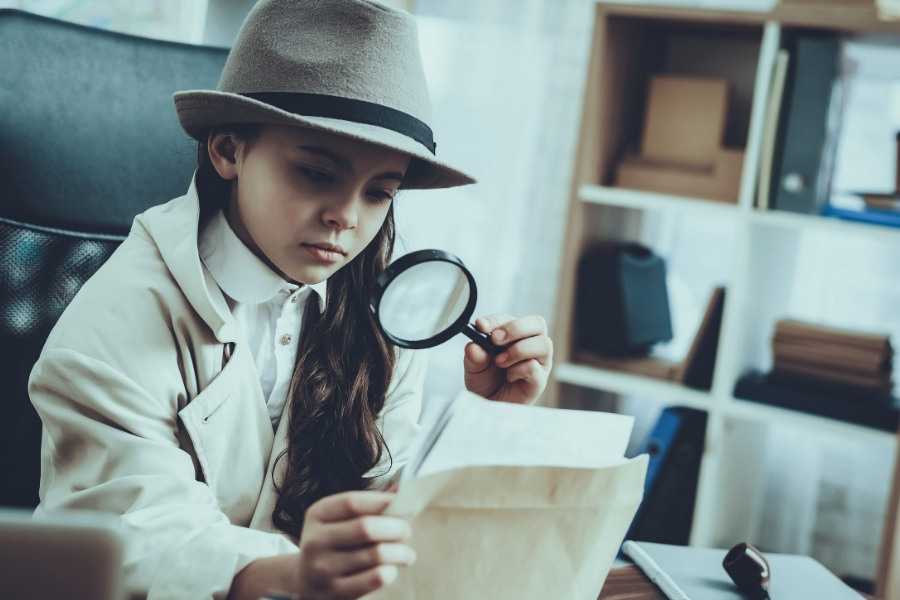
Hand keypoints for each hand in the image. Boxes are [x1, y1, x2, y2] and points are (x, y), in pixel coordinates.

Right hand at [293, 491, 415, 599]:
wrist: (302, 583)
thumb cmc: (331, 543)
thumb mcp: (337, 519)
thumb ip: (366, 504)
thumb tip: (400, 490)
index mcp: (317, 515)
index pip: (352, 502)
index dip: (381, 501)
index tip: (401, 502)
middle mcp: (316, 541)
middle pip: (366, 528)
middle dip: (396, 527)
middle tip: (406, 531)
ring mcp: (323, 568)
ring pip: (375, 554)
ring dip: (400, 552)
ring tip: (407, 553)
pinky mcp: (335, 592)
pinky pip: (374, 579)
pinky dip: (390, 572)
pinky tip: (391, 569)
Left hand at [463, 313, 552, 403]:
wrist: (488, 405)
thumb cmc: (485, 381)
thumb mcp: (474, 366)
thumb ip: (474, 355)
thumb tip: (473, 346)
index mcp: (514, 335)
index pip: (510, 319)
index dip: (496, 320)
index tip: (480, 326)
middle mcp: (530, 344)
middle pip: (537, 323)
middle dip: (515, 328)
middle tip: (495, 339)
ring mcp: (539, 362)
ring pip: (543, 343)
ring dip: (518, 350)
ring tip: (500, 361)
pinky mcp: (540, 380)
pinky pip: (535, 368)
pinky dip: (519, 369)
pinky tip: (509, 376)